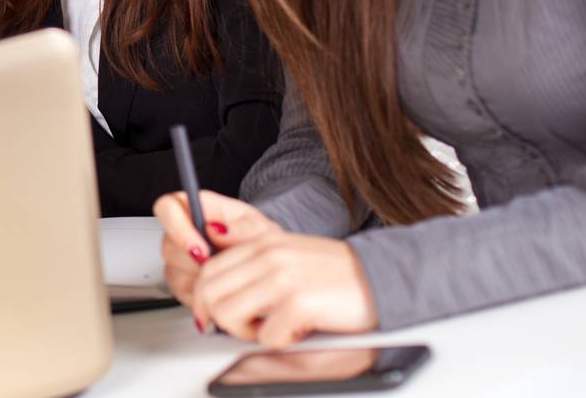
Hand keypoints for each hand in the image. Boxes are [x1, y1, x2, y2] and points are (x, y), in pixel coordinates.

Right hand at [153, 190, 281, 306]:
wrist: (266, 269)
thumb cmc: (259, 241)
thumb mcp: (260, 229)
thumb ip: (240, 227)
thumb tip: (216, 230)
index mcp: (197, 208)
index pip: (167, 208)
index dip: (176, 226)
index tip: (200, 246)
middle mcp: (181, 232)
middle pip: (168, 244)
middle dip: (194, 260)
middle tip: (219, 267)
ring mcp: (178, 259)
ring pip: (174, 271)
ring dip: (201, 277)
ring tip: (226, 275)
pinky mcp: (181, 284)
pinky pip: (182, 292)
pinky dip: (202, 294)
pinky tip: (220, 286)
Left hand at [192, 233, 378, 347]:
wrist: (381, 277)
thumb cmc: (336, 273)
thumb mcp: (287, 252)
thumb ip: (251, 256)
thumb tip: (213, 259)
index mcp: (261, 244)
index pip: (208, 272)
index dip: (204, 301)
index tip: (212, 319)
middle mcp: (267, 257)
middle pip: (210, 294)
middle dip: (221, 320)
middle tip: (248, 328)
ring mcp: (281, 278)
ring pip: (228, 315)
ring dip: (246, 333)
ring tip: (272, 329)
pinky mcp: (298, 303)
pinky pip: (266, 337)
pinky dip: (279, 343)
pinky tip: (298, 332)